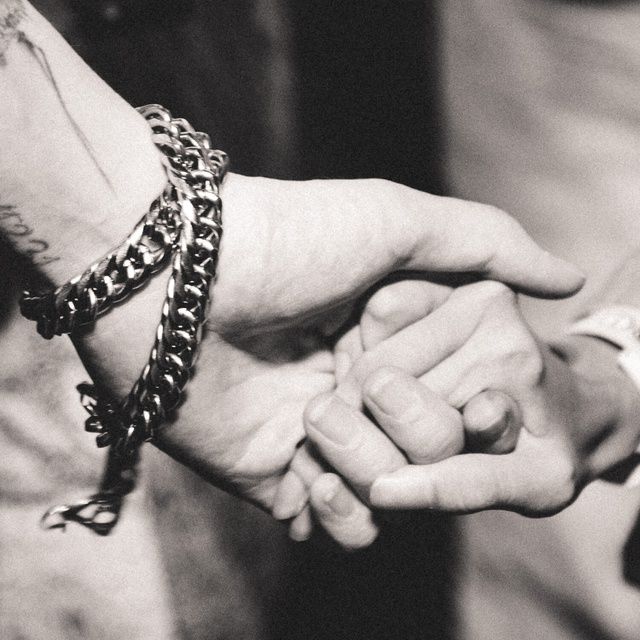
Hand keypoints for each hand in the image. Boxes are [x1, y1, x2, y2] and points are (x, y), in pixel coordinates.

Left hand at [74, 175, 583, 516]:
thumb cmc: (289, 239)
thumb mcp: (398, 220)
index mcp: (396, 339)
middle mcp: (364, 389)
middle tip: (356, 381)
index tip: (478, 397)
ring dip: (370, 471)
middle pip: (436, 451)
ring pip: (393, 495)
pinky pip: (337, 525)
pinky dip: (337, 516)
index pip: (469, 395)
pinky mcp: (274, 474)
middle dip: (413, 428)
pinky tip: (311, 479)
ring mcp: (320, 435)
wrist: (178, 278)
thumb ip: (488, 244)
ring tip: (314, 422)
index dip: (482, 404)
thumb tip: (568, 278)